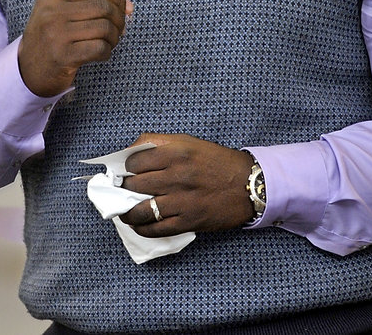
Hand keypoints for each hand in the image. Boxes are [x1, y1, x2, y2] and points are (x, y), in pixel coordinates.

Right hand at [17, 0, 131, 96]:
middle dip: (119, 19)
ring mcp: (55, 34)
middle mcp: (51, 12)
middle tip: (119, 29)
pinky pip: (100, 48)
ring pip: (104, 28)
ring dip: (115, 37)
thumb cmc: (55, 33)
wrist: (29, 69)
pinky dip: (107, 52)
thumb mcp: (69, 7)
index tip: (123, 10)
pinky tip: (102, 53)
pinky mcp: (62, 56)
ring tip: (110, 41)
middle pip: (103, 8)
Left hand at [120, 133, 253, 235]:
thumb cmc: (216, 161)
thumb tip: (131, 152)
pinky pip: (156, 229)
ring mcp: (182, 200)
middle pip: (134, 185)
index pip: (135, 161)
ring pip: (141, 210)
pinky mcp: (188, 221)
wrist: (248, 184)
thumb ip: (159, 143)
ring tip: (125, 211)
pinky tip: (139, 225)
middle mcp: (177, 175)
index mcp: (176, 152)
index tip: (127, 171)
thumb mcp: (189, 142)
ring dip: (128, 212)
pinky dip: (143, 229)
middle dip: (125, 189)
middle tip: (124, 191)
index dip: (127, 167)